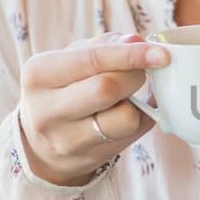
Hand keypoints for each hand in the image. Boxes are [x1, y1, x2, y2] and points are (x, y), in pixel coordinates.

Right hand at [18, 33, 169, 186]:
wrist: (42, 143)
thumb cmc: (63, 89)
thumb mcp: (71, 60)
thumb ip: (105, 45)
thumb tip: (137, 41)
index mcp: (38, 75)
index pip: (92, 60)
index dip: (130, 55)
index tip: (160, 53)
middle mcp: (47, 110)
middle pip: (107, 88)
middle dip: (135, 76)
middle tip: (141, 71)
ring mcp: (67, 140)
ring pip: (124, 118)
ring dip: (138, 102)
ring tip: (129, 95)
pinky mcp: (89, 158)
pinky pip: (132, 135)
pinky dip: (140, 119)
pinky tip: (129, 112)